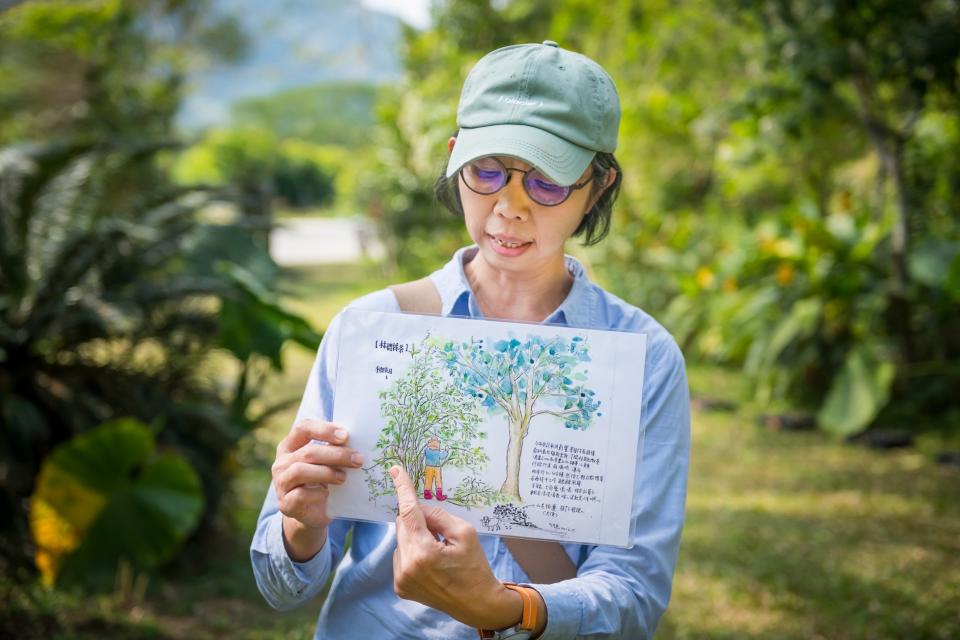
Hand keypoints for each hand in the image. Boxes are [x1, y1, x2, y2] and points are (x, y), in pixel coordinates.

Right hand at [272, 419, 362, 559]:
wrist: (312, 514)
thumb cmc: (322, 481)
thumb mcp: (326, 462)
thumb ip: (334, 450)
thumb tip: (358, 443)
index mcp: (290, 446)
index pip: (303, 428)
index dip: (324, 429)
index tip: (345, 435)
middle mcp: (282, 462)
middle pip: (308, 452)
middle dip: (336, 455)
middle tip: (357, 459)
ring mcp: (281, 483)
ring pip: (300, 471)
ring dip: (327, 473)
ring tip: (344, 478)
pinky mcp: (286, 504)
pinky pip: (300, 495)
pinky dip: (317, 493)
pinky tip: (328, 494)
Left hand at [389, 466, 523, 629]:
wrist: (477, 603)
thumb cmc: (475, 567)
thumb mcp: (464, 533)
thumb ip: (439, 516)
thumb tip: (420, 509)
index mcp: (423, 552)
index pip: (408, 513)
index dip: (402, 490)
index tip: (395, 471)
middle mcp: (407, 566)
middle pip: (402, 526)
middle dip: (418, 521)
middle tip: (438, 529)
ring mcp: (401, 578)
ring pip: (401, 540)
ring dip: (415, 537)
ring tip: (437, 552)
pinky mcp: (400, 586)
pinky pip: (401, 556)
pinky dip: (413, 552)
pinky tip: (430, 563)